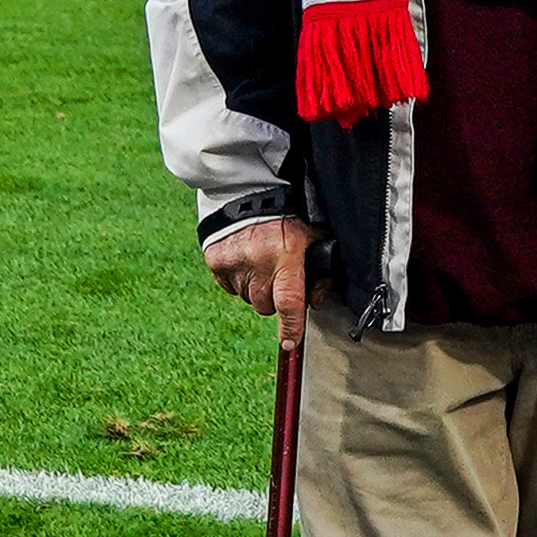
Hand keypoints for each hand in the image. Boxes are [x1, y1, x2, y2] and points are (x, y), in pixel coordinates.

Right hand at [203, 217, 322, 346]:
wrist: (250, 193)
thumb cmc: (288, 216)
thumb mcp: (313, 238)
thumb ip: (321, 271)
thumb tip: (315, 302)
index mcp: (285, 256)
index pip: (288, 302)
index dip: (290, 326)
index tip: (290, 343)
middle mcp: (257, 262)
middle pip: (265, 305)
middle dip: (273, 298)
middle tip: (277, 277)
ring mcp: (233, 263)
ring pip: (246, 298)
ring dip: (255, 288)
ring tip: (260, 263)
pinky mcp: (215, 260)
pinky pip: (228, 286)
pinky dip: (237, 279)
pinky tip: (245, 260)